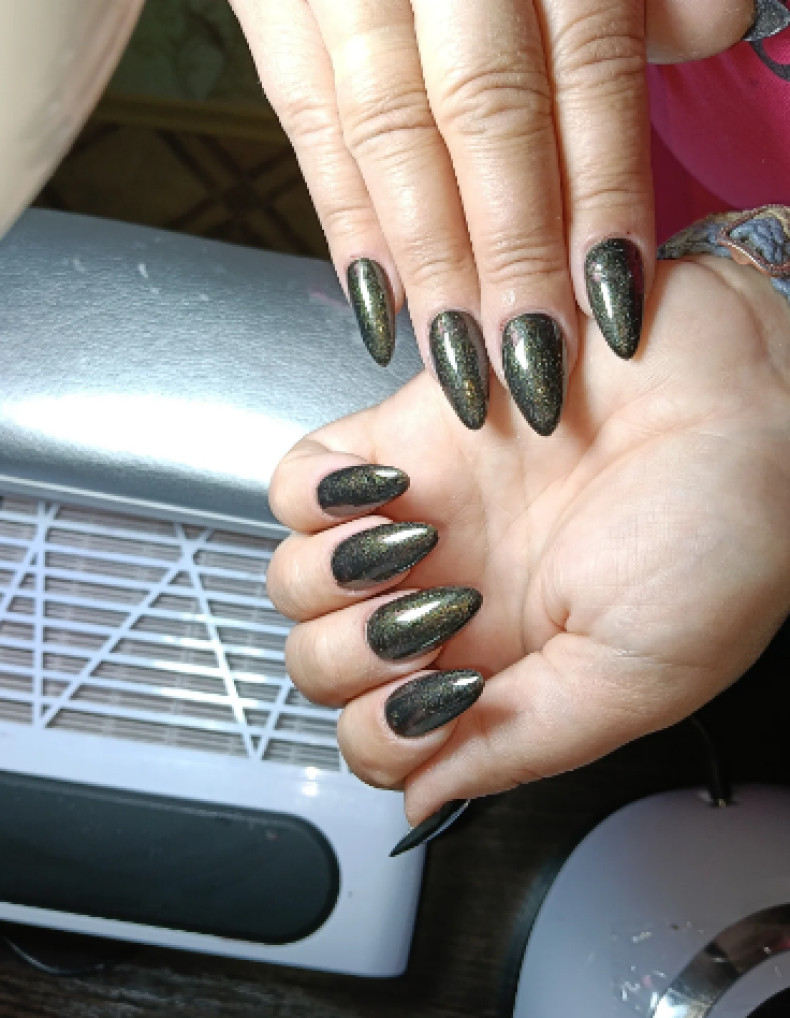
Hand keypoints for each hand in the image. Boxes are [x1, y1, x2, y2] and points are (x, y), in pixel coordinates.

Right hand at [231, 0, 751, 432]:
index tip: (611, 302)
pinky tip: (377, 301)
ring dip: (426, 263)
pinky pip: (305, 122)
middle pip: (483, 118)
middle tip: (527, 365)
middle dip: (507, 254)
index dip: (600, 194)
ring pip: (388, 135)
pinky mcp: (275, 5)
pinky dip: (343, 220)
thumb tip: (716, 26)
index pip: (585, 68)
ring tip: (457, 359)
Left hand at [266, 255, 789, 825]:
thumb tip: (422, 795)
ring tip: (419, 548)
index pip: (378, 733)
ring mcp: (422, 521)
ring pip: (297, 576)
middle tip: (440, 616)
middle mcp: (451, 598)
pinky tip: (380, 494)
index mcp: (500, 669)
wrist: (751, 402)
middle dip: (355, 653)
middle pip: (320, 659)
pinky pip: (302, 477)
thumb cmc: (723, 537)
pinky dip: (313, 495)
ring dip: (331, 579)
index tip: (450, 693)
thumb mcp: (631, 680)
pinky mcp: (409, 437)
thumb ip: (518, 743)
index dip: (385, 729)